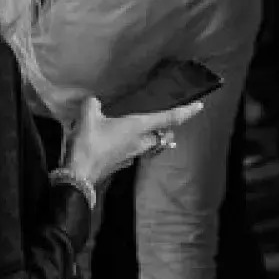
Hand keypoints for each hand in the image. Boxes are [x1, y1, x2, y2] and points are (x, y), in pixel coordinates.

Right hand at [67, 95, 206, 186]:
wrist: (78, 176)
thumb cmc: (89, 144)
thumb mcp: (87, 117)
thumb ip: (92, 105)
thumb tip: (94, 102)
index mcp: (138, 127)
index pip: (168, 118)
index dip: (185, 112)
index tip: (200, 106)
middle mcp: (140, 142)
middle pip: (161, 134)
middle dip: (165, 127)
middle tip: (163, 118)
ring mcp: (131, 155)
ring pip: (148, 144)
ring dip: (149, 137)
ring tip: (139, 128)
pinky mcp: (121, 164)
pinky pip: (133, 151)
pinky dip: (131, 144)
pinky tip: (116, 141)